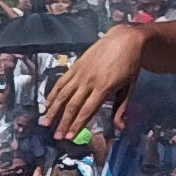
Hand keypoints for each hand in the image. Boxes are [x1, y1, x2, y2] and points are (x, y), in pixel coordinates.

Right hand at [37, 23, 146, 143]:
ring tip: (45, 123)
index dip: (77, 125)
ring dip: (53, 110)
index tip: (69, 137)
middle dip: (63, 122)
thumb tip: (120, 128)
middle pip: (72, 105)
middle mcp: (89, 81)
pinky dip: (53, 94)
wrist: (124, 39)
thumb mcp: (130, 87)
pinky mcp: (75, 66)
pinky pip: (61, 82)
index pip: (87, 110)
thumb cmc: (130, 64)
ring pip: (63, 94)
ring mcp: (80, 73)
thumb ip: (122, 108)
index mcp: (104, 87)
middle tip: (56, 136)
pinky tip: (47, 104)